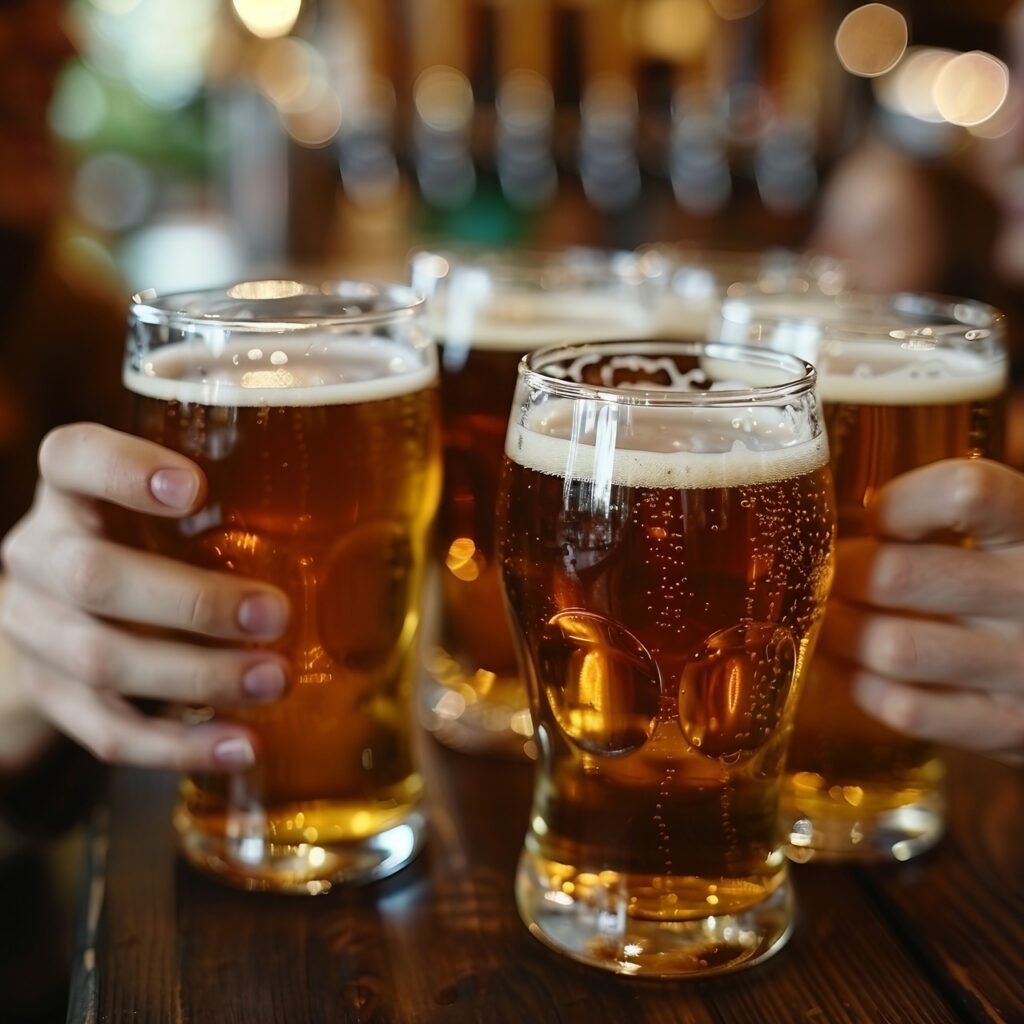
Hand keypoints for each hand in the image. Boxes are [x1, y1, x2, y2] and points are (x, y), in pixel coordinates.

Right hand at [0, 424, 289, 772]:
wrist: (61, 609)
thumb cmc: (144, 541)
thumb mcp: (164, 507)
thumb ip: (228, 500)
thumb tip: (358, 504)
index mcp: (69, 488)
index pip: (73, 457)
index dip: (124, 470)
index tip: (193, 487)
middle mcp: (39, 553)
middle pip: (92, 576)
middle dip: (190, 601)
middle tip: (274, 614)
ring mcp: (34, 629)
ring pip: (101, 659)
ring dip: (196, 675)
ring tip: (272, 681)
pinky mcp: (51, 696)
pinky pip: (107, 731)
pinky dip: (178, 745)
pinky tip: (239, 746)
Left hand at [819, 458, 1023, 759]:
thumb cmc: (1013, 581)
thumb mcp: (1007, 532)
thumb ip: (947, 511)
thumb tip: (840, 515)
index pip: (963, 492)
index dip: (898, 503)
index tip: (876, 518)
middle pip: (899, 575)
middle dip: (841, 574)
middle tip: (820, 575)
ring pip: (893, 647)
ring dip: (839, 632)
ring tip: (824, 618)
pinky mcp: (1009, 726)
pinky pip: (906, 707)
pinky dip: (859, 682)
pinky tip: (846, 664)